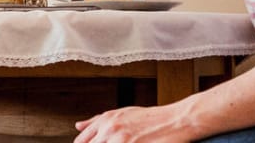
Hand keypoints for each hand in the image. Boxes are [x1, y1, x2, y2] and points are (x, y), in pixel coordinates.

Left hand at [74, 105, 193, 142]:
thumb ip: (98, 121)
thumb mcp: (122, 114)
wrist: (176, 120)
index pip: (82, 141)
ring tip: (126, 142)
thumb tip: (79, 126)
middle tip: (116, 142)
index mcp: (106, 120)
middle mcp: (110, 130)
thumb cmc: (152, 118)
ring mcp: (121, 141)